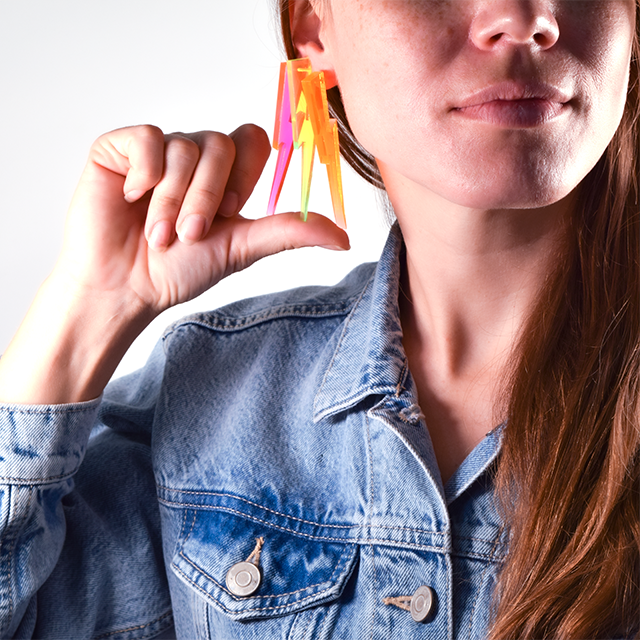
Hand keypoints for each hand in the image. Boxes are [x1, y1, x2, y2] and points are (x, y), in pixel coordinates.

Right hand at [54, 124, 348, 316]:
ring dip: (174, 200)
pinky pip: (146, 137)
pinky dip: (145, 173)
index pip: (252, 140)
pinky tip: (133, 198)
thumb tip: (345, 238)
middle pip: (221, 143)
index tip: (231, 212)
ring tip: (159, 233)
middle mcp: (193, 159)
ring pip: (184, 146)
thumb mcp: (240, 249)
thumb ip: (289, 232)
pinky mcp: (119, 149)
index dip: (245, 174)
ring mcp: (157, 152)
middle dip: (208, 197)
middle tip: (190, 234)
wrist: (124, 288)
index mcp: (224, 177)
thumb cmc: (177, 271)